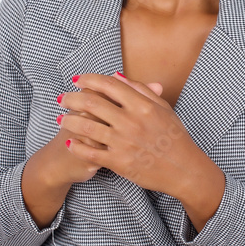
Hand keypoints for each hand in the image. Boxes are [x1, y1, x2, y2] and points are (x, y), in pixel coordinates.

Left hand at [57, 71, 209, 196]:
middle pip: (92, 103)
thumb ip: (141, 90)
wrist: (184, 169)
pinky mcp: (118, 162)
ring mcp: (123, 142)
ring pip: (86, 127)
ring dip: (69, 121)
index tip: (77, 80)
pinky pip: (90, 153)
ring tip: (60, 119)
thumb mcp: (163, 109)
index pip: (108, 85)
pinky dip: (76, 147)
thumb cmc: (175, 137)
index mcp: (141, 105)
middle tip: (62, 98)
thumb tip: (117, 76)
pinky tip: (69, 142)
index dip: (88, 80)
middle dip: (71, 99)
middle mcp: (130, 121)